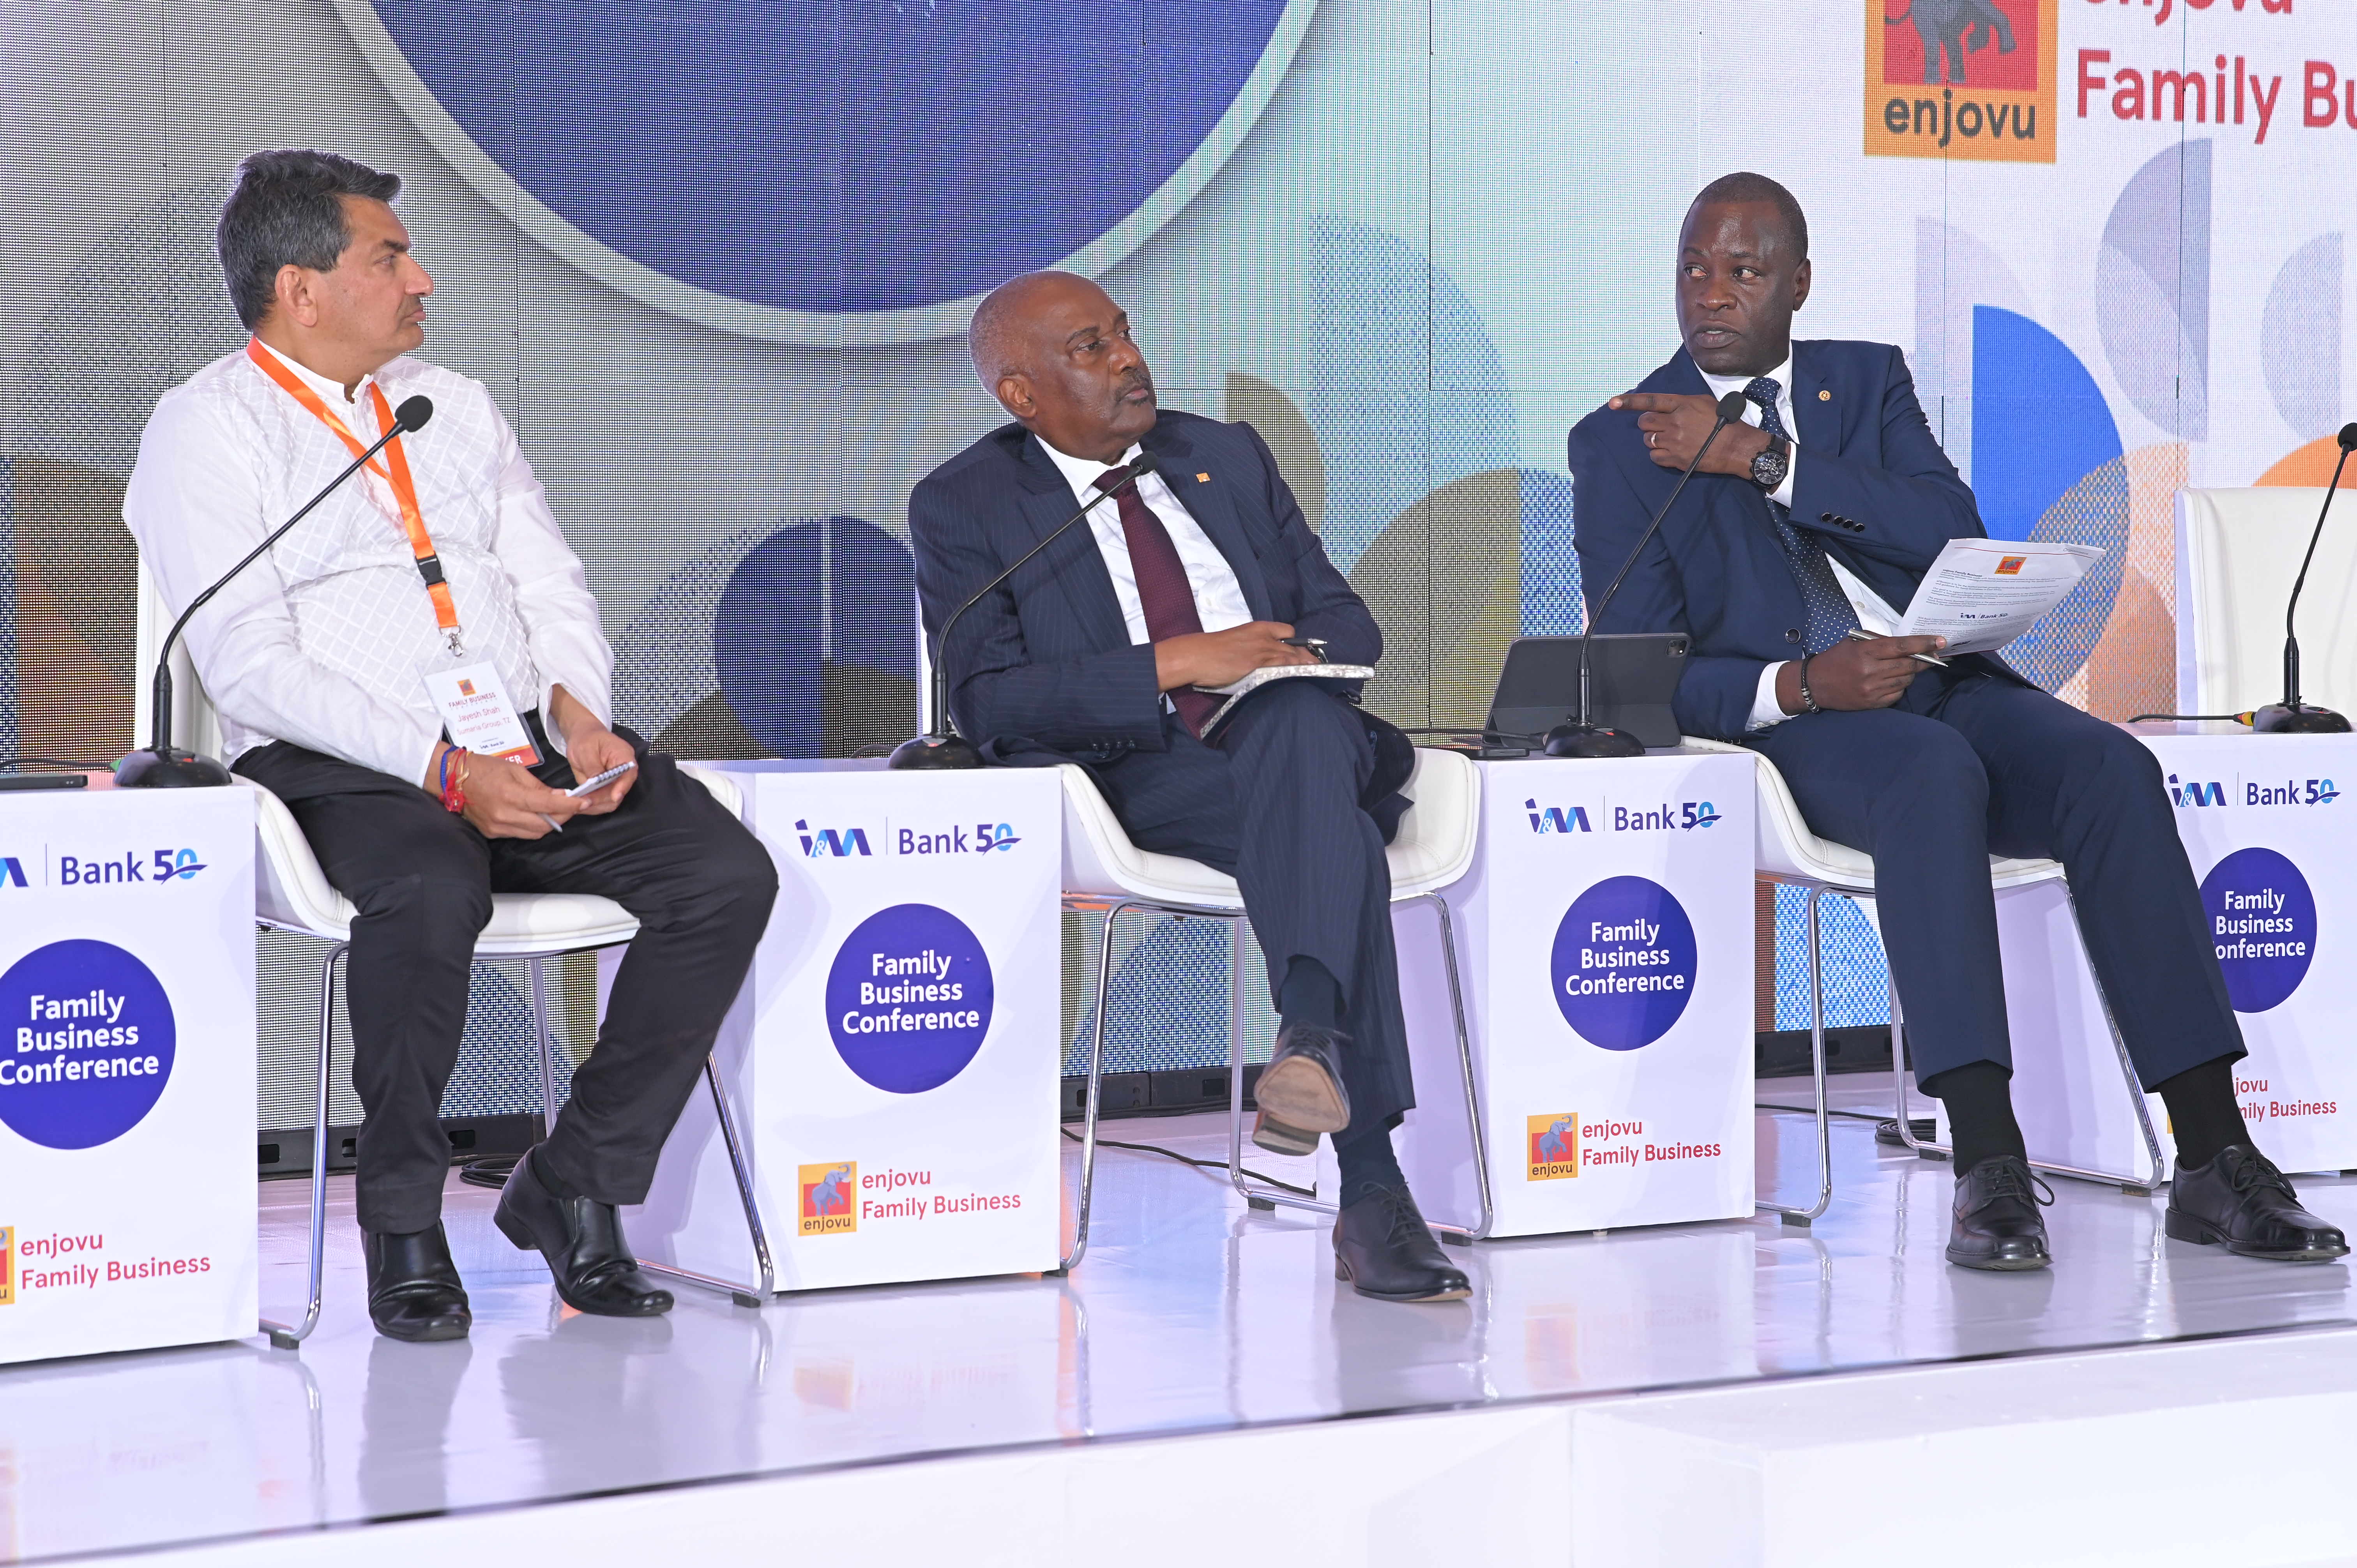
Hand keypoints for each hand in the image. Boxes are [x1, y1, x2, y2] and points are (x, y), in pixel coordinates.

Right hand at [426, 746, 582, 838]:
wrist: (452, 778)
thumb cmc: (484, 768)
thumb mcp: (515, 770)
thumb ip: (539, 787)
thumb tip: (561, 797)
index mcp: (511, 795)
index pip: (548, 806)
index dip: (570, 806)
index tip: (585, 803)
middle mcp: (505, 815)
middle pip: (545, 825)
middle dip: (562, 817)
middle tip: (571, 807)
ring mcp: (497, 827)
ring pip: (534, 834)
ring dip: (548, 824)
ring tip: (554, 812)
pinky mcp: (491, 833)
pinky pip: (519, 834)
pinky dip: (531, 827)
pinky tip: (534, 816)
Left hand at [549, 684, 635, 813]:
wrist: (582, 737)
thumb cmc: (586, 738)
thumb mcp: (586, 749)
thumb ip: (592, 767)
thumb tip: (595, 784)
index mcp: (624, 756)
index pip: (629, 774)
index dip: (623, 787)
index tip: (614, 797)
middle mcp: (623, 772)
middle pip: (620, 792)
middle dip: (602, 800)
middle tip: (583, 803)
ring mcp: (614, 782)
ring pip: (611, 801)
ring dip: (596, 806)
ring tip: (578, 806)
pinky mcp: (605, 788)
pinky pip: (602, 801)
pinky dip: (592, 805)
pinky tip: (580, 804)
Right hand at [1154, 621, 1320, 690]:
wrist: (1197, 655)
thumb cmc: (1210, 650)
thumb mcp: (1234, 641)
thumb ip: (1249, 647)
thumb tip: (1257, 659)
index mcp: (1257, 628)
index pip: (1287, 630)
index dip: (1297, 641)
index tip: (1303, 650)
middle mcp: (1264, 637)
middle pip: (1294, 646)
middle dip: (1307, 656)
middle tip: (1317, 664)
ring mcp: (1262, 652)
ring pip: (1292, 657)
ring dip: (1306, 665)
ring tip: (1318, 672)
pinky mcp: (1258, 666)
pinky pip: (1283, 668)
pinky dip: (1295, 672)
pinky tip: (1303, 677)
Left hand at [1610, 391, 1767, 476]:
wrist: (1736, 446)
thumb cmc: (1724, 423)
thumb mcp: (1704, 403)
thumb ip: (1681, 403)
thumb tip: (1665, 407)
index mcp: (1682, 404)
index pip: (1651, 401)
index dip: (1629, 402)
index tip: (1613, 403)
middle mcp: (1676, 422)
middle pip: (1645, 423)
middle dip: (1648, 424)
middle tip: (1661, 427)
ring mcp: (1675, 441)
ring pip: (1648, 440)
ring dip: (1655, 439)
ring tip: (1672, 439)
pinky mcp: (1676, 458)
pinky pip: (1654, 456)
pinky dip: (1659, 455)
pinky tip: (1672, 451)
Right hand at [1778, 636, 1947, 712]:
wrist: (1814, 684)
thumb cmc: (1835, 659)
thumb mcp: (1854, 643)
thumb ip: (1879, 642)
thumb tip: (1908, 644)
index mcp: (1865, 652)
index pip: (1902, 646)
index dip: (1924, 643)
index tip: (1940, 641)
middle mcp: (1870, 671)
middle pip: (1909, 664)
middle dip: (1923, 659)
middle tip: (1931, 655)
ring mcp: (1872, 689)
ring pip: (1906, 679)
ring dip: (1910, 672)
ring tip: (1905, 667)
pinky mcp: (1872, 703)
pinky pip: (1898, 693)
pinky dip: (1900, 686)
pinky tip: (1892, 681)